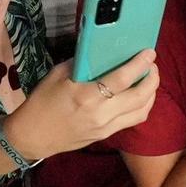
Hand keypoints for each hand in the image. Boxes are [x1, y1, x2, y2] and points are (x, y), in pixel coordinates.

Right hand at [5, 52, 160, 160]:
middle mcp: (100, 113)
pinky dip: (142, 106)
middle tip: (152, 65)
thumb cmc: (42, 101)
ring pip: (141, 111)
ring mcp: (105, 127)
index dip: (139, 64)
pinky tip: (140, 95)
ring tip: (149, 79)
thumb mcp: (57, 74)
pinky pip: (133, 120)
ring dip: (151, 93)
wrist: (33, 135)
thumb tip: (101, 51)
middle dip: (152, 78)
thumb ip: (82, 63)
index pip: (122, 79)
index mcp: (86, 95)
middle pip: (139, 97)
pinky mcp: (106, 135)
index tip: (149, 53)